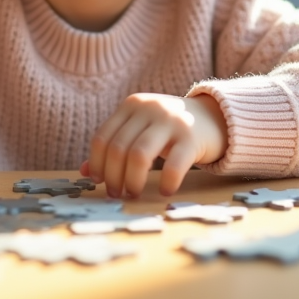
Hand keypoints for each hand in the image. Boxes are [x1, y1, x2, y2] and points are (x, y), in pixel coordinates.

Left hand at [81, 93, 227, 198]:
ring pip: (139, 156)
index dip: (97, 163)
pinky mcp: (192, 138)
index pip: (102, 137)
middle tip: (116, 193)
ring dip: (132, 181)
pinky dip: (166, 182)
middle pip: (118, 149)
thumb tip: (85, 172)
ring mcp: (171, 121)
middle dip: (113, 177)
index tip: (99, 182)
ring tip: (134, 193)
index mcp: (132, 105)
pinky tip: (166, 191)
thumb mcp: (140, 130)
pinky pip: (173, 165)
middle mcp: (149, 109)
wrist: (213, 117)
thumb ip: (115, 146)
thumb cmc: (169, 129)